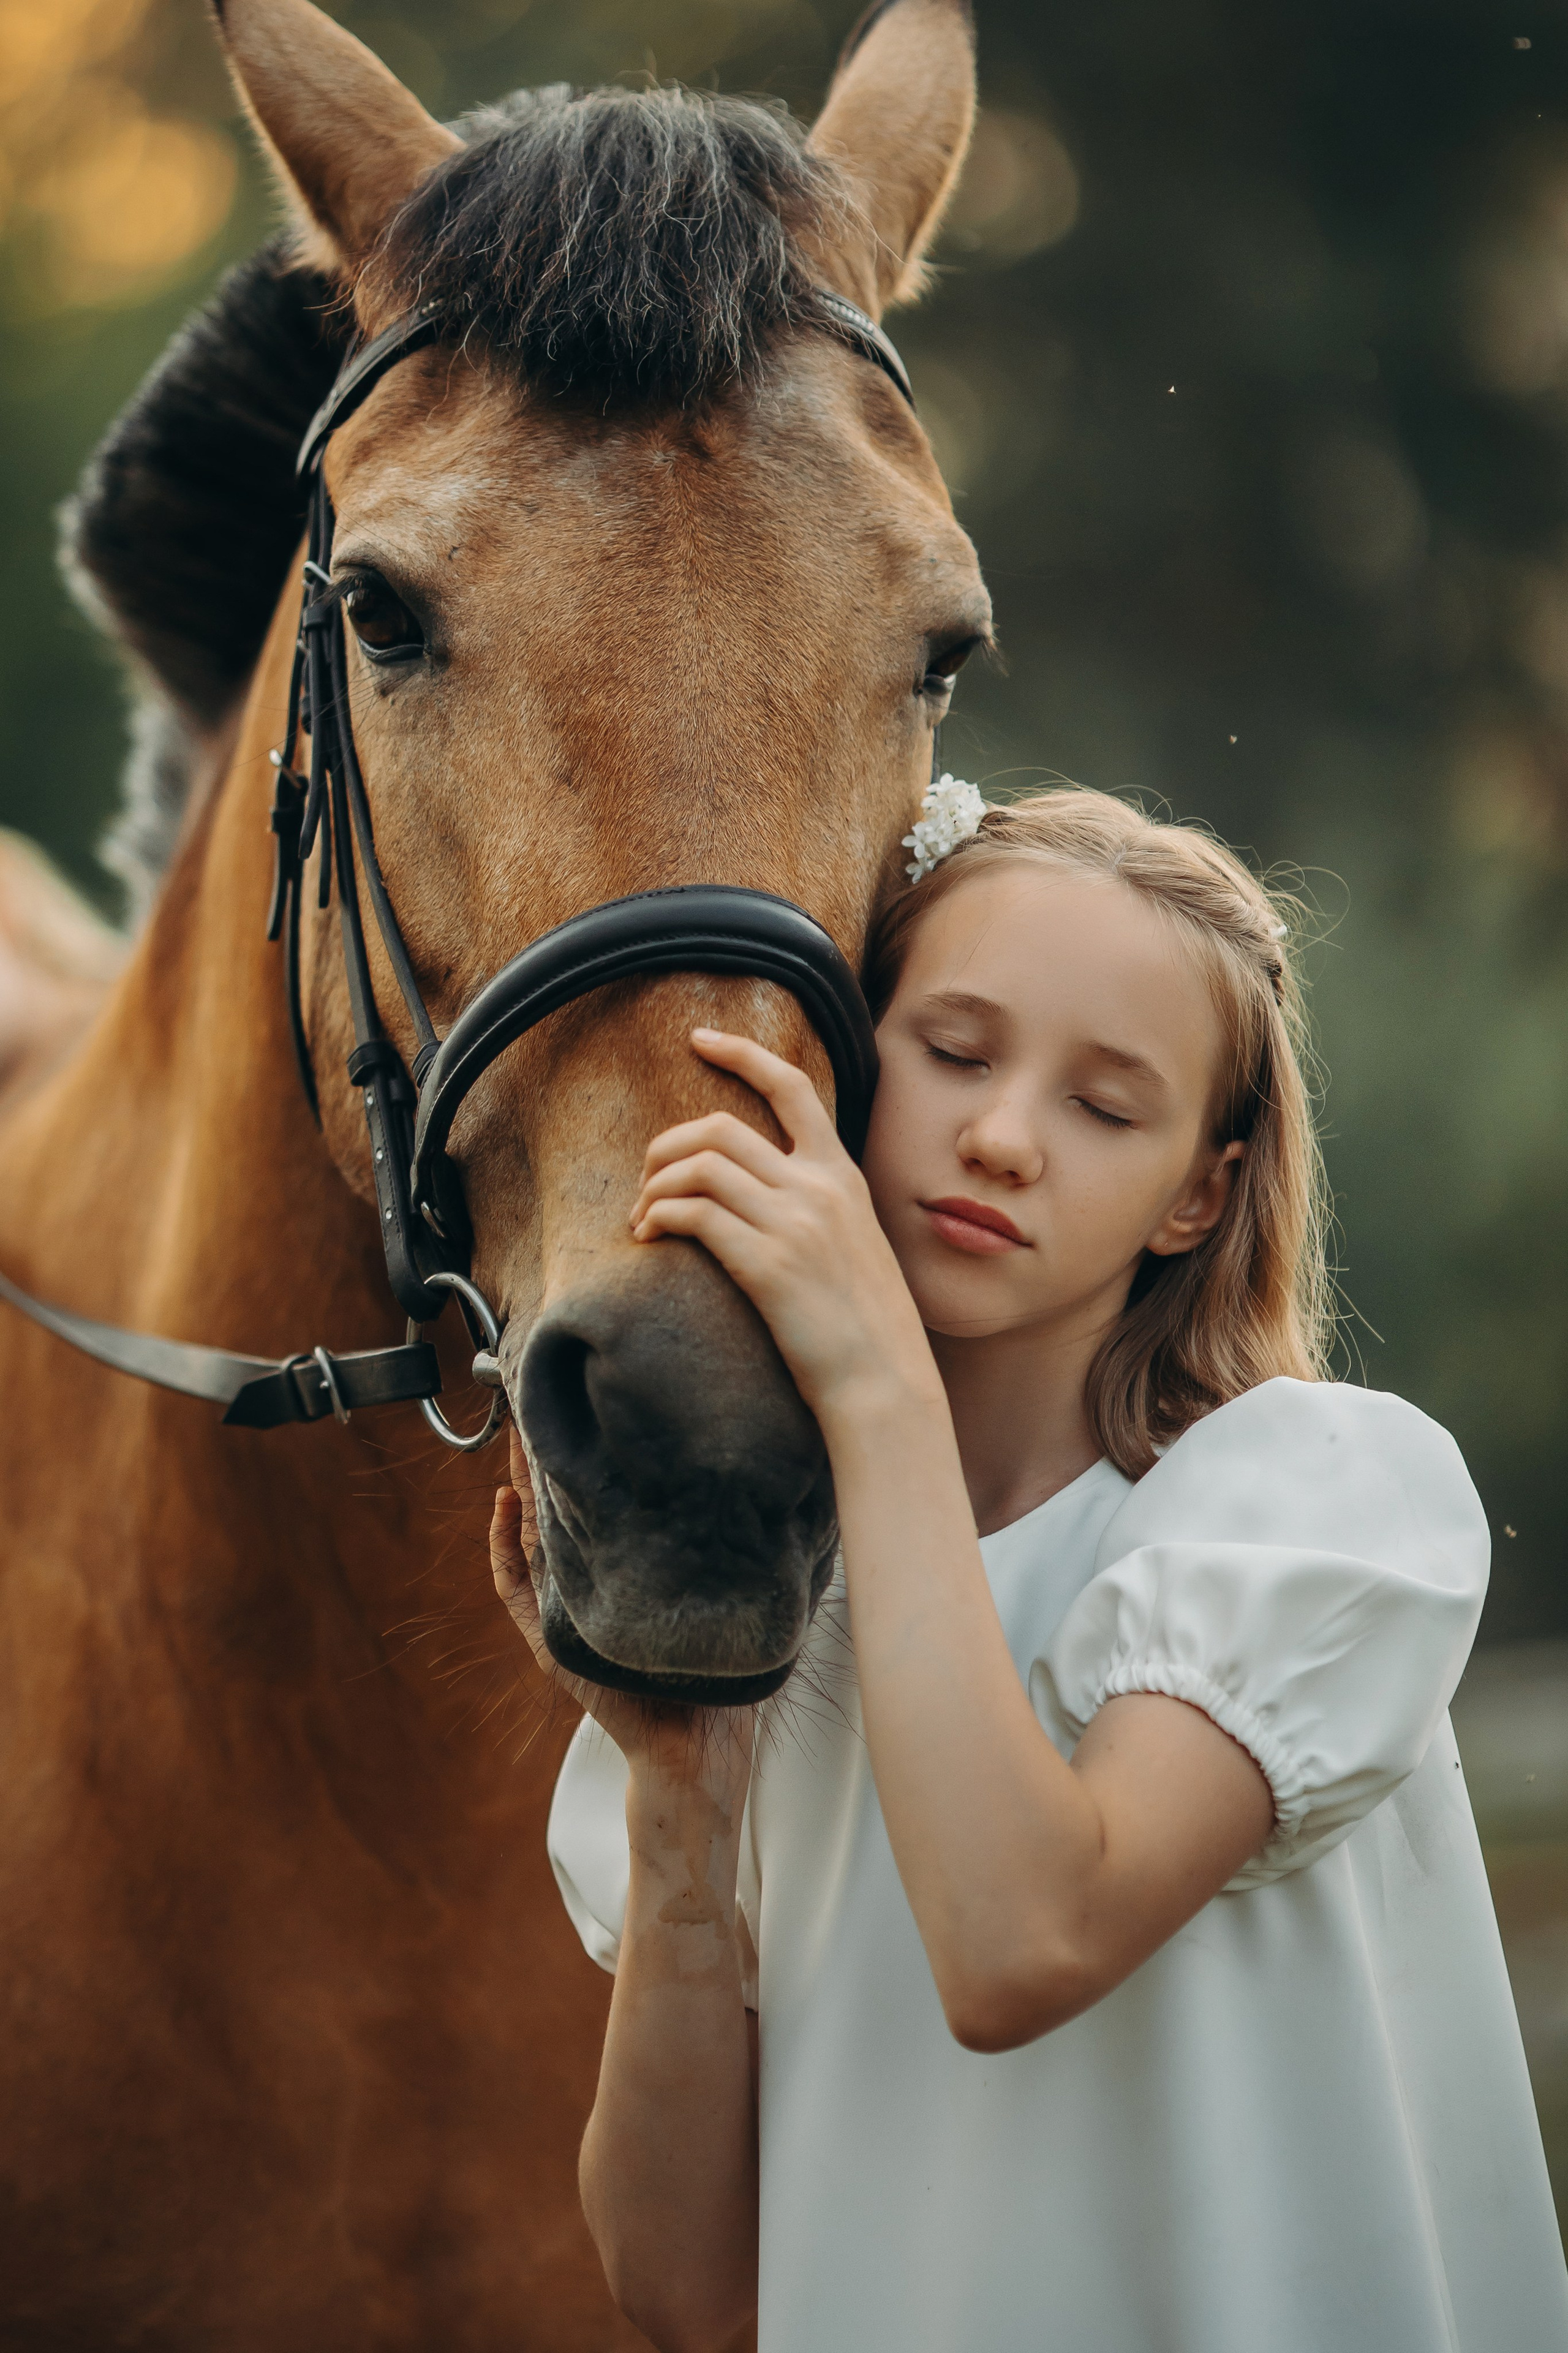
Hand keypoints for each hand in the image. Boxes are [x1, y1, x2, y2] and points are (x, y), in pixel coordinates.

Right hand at [490, 1427, 753, 1799]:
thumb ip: (722, 1543)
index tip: (594, 1404)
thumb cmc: (715, 1670)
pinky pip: (512, 1585)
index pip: (604, 1498)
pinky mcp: (547, 1636)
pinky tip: (504, 1504)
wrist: (694, 1739)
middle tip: (540, 1401)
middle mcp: (591, 1581)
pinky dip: (501, 1545)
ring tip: (517, 1435)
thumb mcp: (720, 1588)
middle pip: (560, 1504)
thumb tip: (756, 1479)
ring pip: (531, 1532)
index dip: (593, 1451)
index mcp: (630, 1567)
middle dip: (548, 1453)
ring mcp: (564, 1606)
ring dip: (519, 1483)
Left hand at [628, 1028, 939, 1429]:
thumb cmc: (863, 1324)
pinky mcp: (767, 1264)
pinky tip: (650, 1237)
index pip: (792, 1087)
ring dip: (655, 1187)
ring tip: (643, 1217)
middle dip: (667, 1144)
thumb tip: (760, 1191)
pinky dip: (660, 1217)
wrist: (884, 1380)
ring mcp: (794, 1224)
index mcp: (841, 1176)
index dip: (740, 1054)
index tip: (699, 1039)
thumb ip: (816, 1206)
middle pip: (720, 1127)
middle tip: (648, 1178)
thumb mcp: (854, 1243)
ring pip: (699, 1167)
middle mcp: (817, 1189)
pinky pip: (694, 1214)